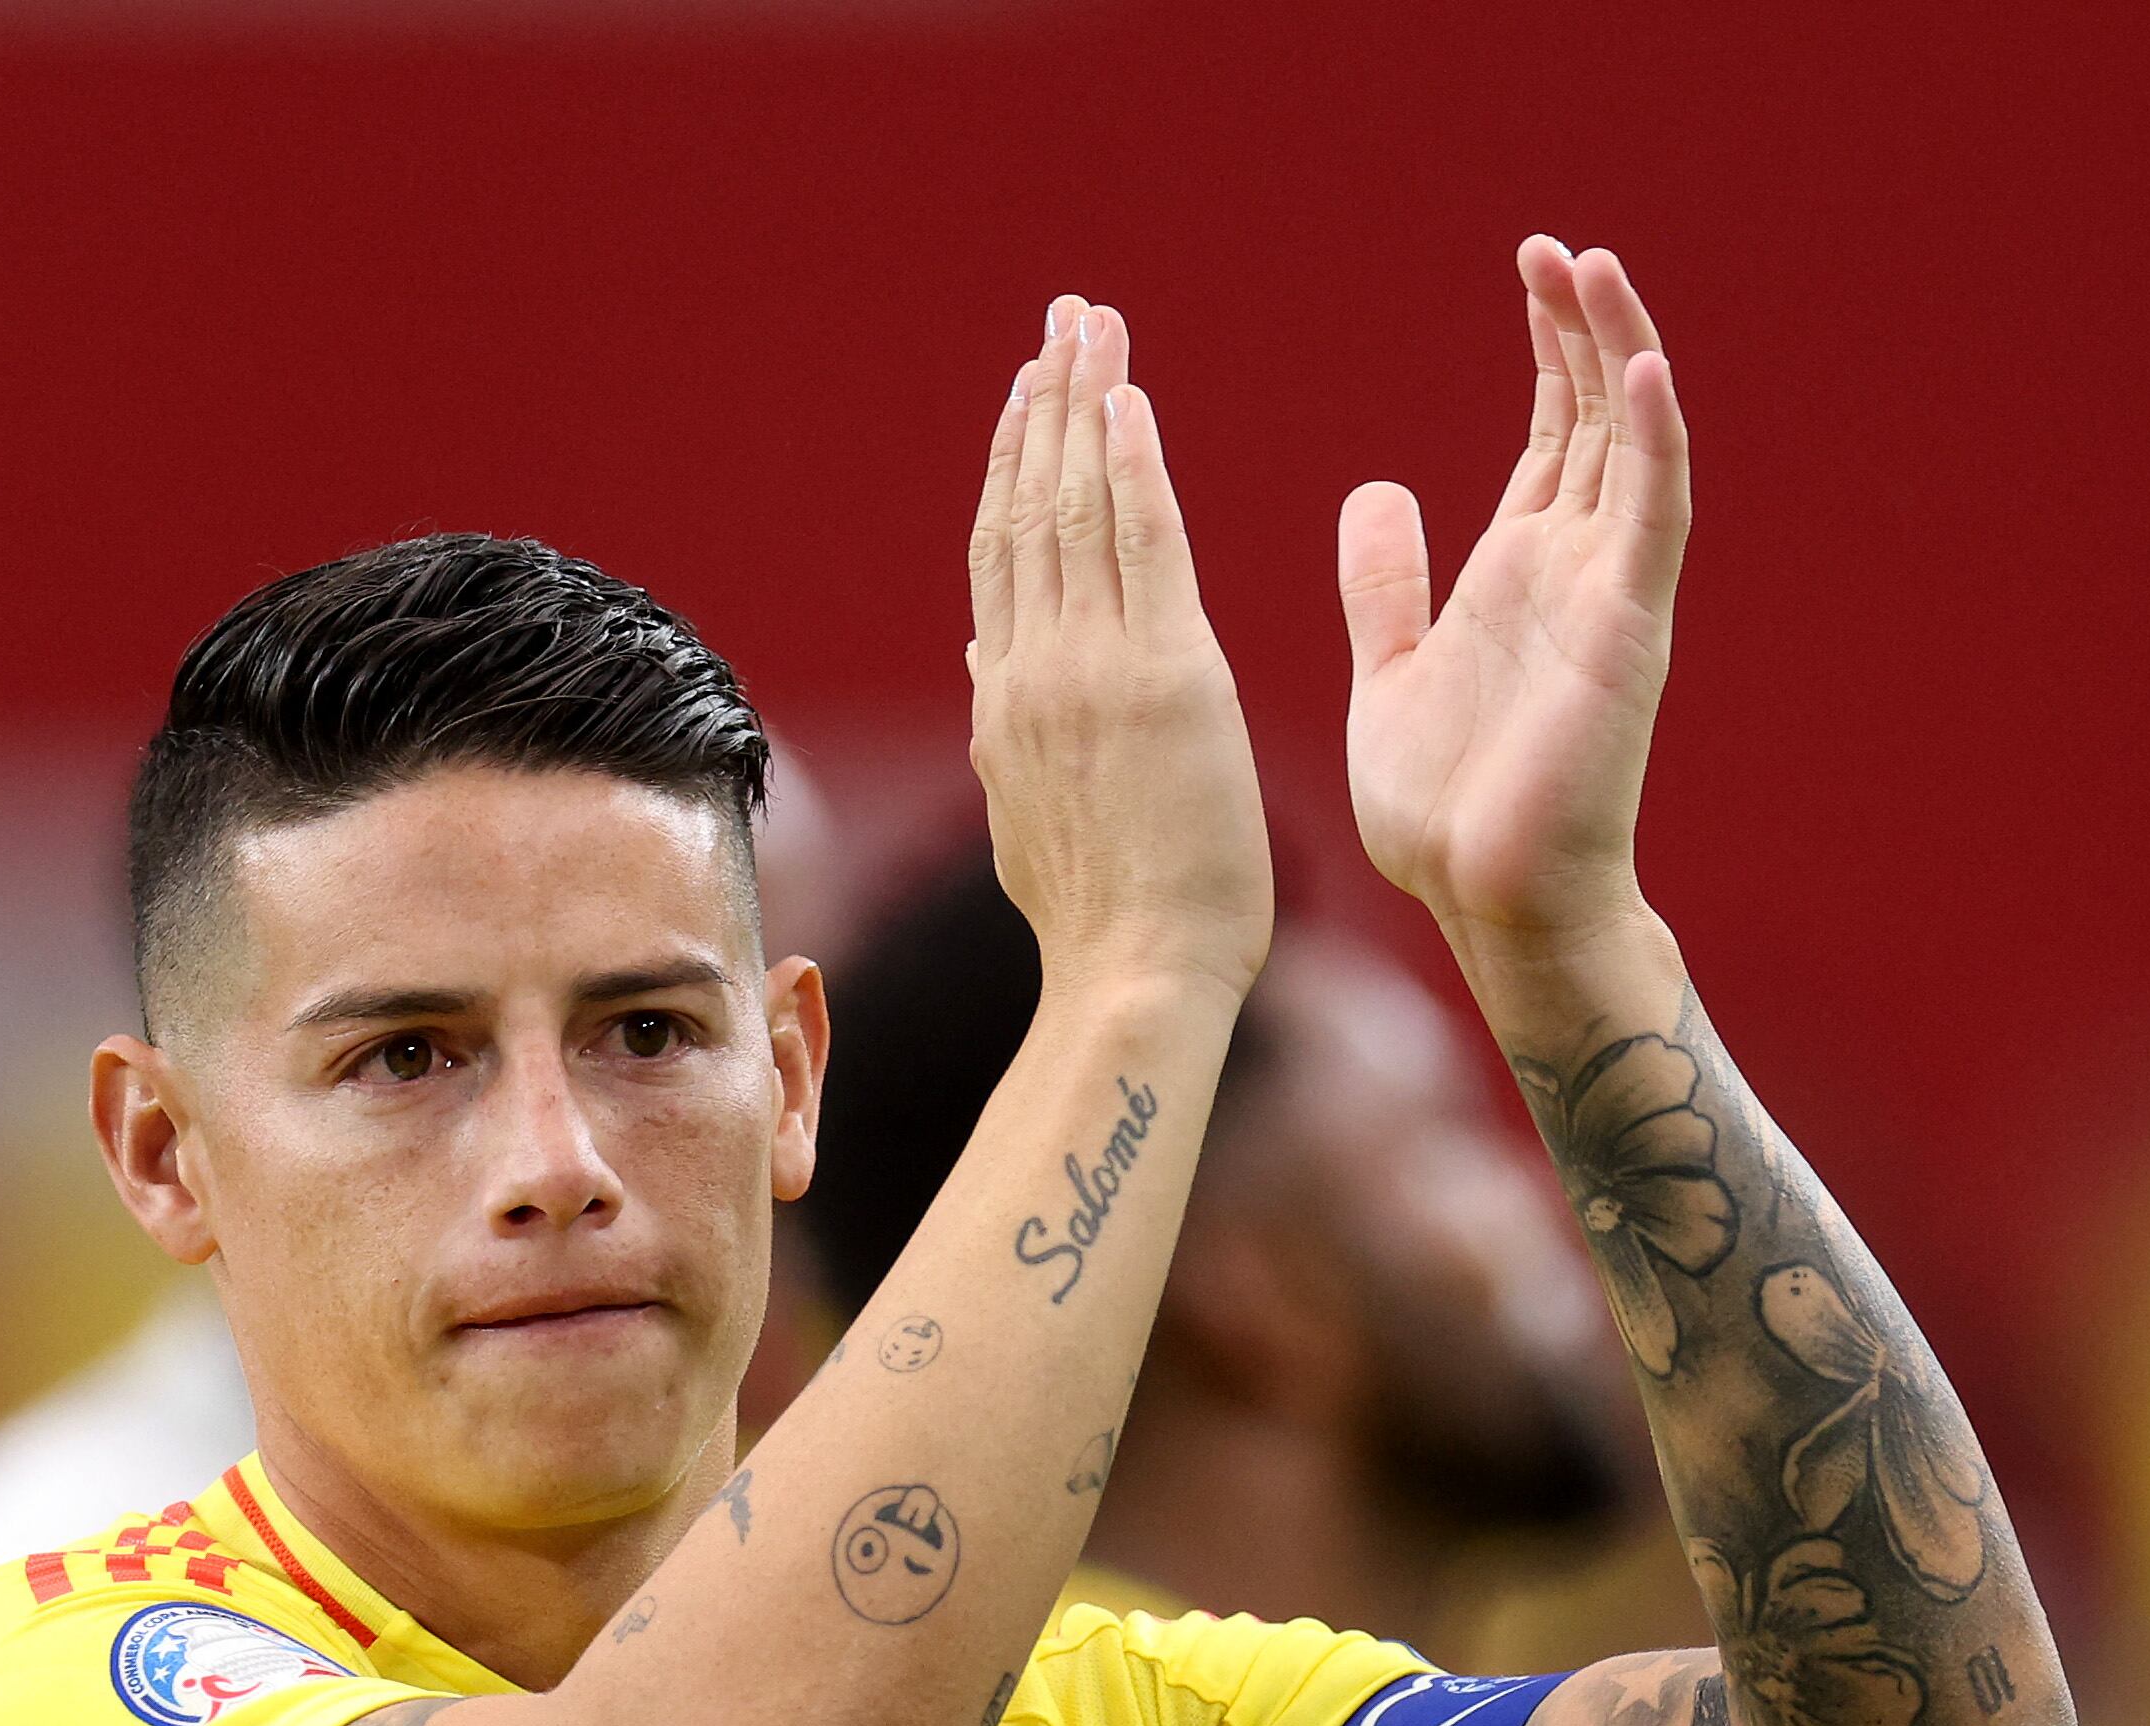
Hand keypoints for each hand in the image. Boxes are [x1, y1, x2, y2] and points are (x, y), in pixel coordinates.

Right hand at [968, 296, 1270, 1010]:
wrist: (1135, 980)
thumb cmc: (1104, 925)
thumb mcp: (1029, 818)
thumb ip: (1009, 728)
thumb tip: (983, 652)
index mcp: (1006, 704)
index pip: (1000, 556)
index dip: (1011, 464)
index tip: (1026, 393)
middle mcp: (1034, 672)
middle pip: (1029, 509)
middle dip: (1045, 406)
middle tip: (1063, 321)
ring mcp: (1093, 671)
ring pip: (1079, 508)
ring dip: (1085, 405)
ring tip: (1092, 327)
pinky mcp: (1166, 678)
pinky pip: (1144, 543)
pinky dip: (1132, 463)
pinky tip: (1127, 397)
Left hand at [1340, 241, 1688, 955]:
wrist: (1485, 905)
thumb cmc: (1446, 815)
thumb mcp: (1391, 674)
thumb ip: (1386, 586)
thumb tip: (1376, 490)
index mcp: (1517, 573)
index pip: (1554, 433)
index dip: (1551, 348)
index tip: (1532, 267)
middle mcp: (1573, 571)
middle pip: (1598, 418)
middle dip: (1584, 328)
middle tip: (1560, 246)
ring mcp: (1607, 596)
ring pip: (1634, 445)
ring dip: (1623, 354)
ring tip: (1598, 268)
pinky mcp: (1625, 631)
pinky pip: (1653, 519)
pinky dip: (1656, 442)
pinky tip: (1645, 369)